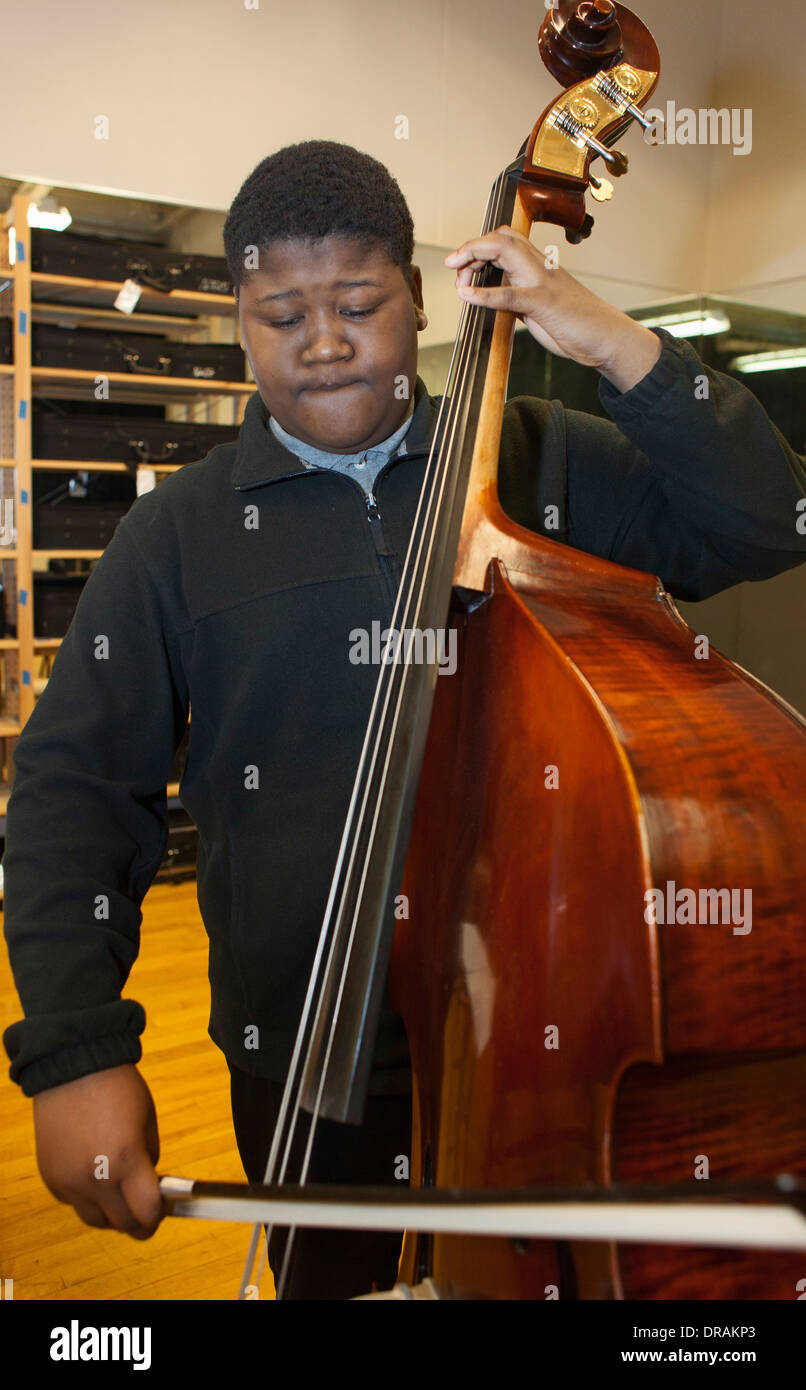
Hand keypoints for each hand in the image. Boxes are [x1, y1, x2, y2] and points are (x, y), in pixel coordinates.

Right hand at [33, 1063, 163, 1238]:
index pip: (147, 1213)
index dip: (158, 1215)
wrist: (73, 1067)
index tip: (162, 1209)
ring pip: (94, 1220)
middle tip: (145, 1211)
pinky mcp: (51, 1177)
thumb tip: (148, 1186)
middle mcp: (95, 1178)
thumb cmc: (117, 1088)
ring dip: (111, 1213)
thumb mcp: (148, 1120)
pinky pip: (73, 1202)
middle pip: (121, 1224)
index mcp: (126, 1161)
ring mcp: (69, 1181)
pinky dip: (87, 1196)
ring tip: (119, 1194)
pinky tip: (94, 1174)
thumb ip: (150, 1158)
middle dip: (138, 1222)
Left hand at [445, 225, 660, 392]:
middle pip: (501, 238)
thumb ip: (518, 299)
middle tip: (453, 266)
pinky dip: (483, 294)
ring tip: (457, 276)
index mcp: (538, 266)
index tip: (460, 265)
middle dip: (471, 247)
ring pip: (505, 252)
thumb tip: (496, 301)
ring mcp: (542, 281)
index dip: (479, 246)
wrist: (605, 337)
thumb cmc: (575, 323)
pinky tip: (465, 296)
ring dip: (474, 258)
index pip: (505, 240)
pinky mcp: (543, 303)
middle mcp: (539, 266)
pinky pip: (509, 294)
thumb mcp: (540, 307)